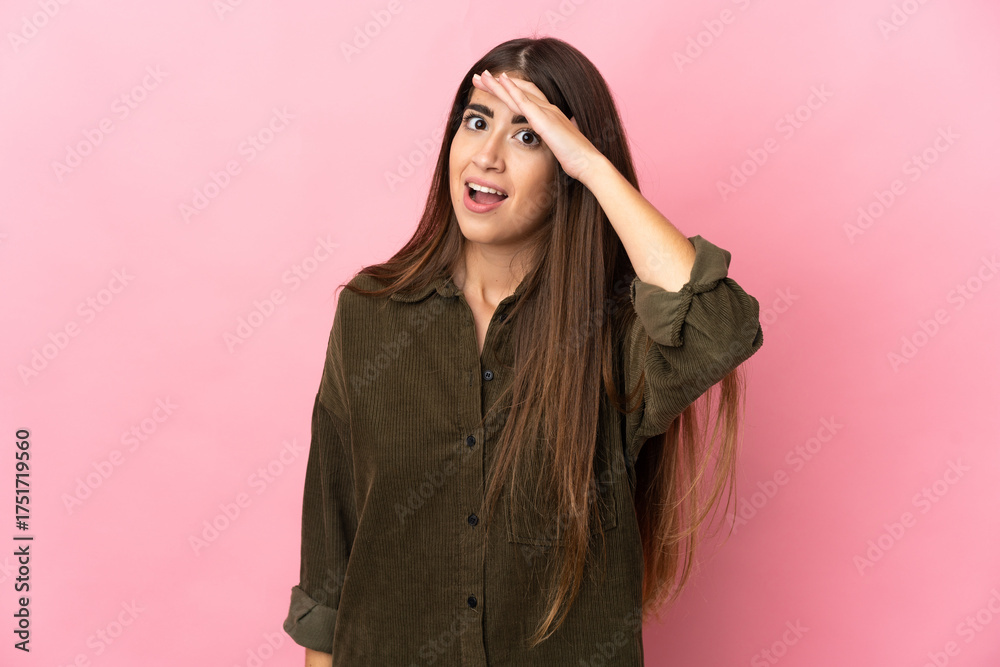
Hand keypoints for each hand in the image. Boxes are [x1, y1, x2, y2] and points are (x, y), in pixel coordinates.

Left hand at [472, 70, 602, 182]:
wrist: (587, 163)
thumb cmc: (575, 159)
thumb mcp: (557, 148)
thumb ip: (550, 142)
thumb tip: (547, 145)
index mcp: (550, 116)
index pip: (525, 97)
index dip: (508, 90)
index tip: (492, 87)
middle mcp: (548, 109)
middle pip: (519, 89)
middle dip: (497, 83)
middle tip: (479, 76)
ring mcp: (546, 112)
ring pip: (517, 92)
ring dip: (498, 83)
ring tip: (482, 75)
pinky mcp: (544, 119)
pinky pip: (524, 101)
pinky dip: (512, 89)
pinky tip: (501, 81)